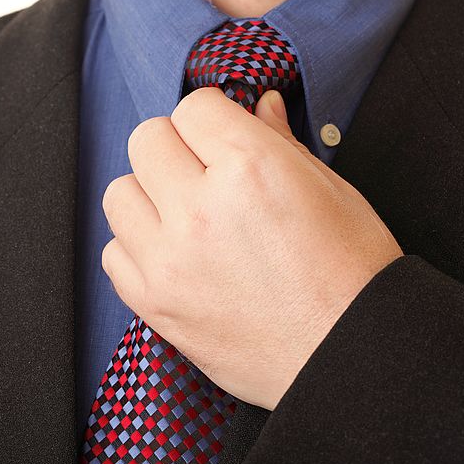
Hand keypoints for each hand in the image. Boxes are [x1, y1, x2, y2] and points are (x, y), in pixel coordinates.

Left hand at [102, 88, 401, 409]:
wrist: (347, 358)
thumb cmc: (351, 276)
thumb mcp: (332, 191)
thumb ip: (281, 141)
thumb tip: (258, 105)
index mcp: (250, 170)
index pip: (193, 107)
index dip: (212, 117)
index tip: (222, 136)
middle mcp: (200, 210)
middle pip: (145, 140)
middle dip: (176, 147)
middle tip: (203, 172)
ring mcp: (169, 260)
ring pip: (118, 193)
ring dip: (149, 196)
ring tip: (186, 216)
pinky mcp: (154, 303)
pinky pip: (112, 252)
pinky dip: (137, 248)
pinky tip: (174, 255)